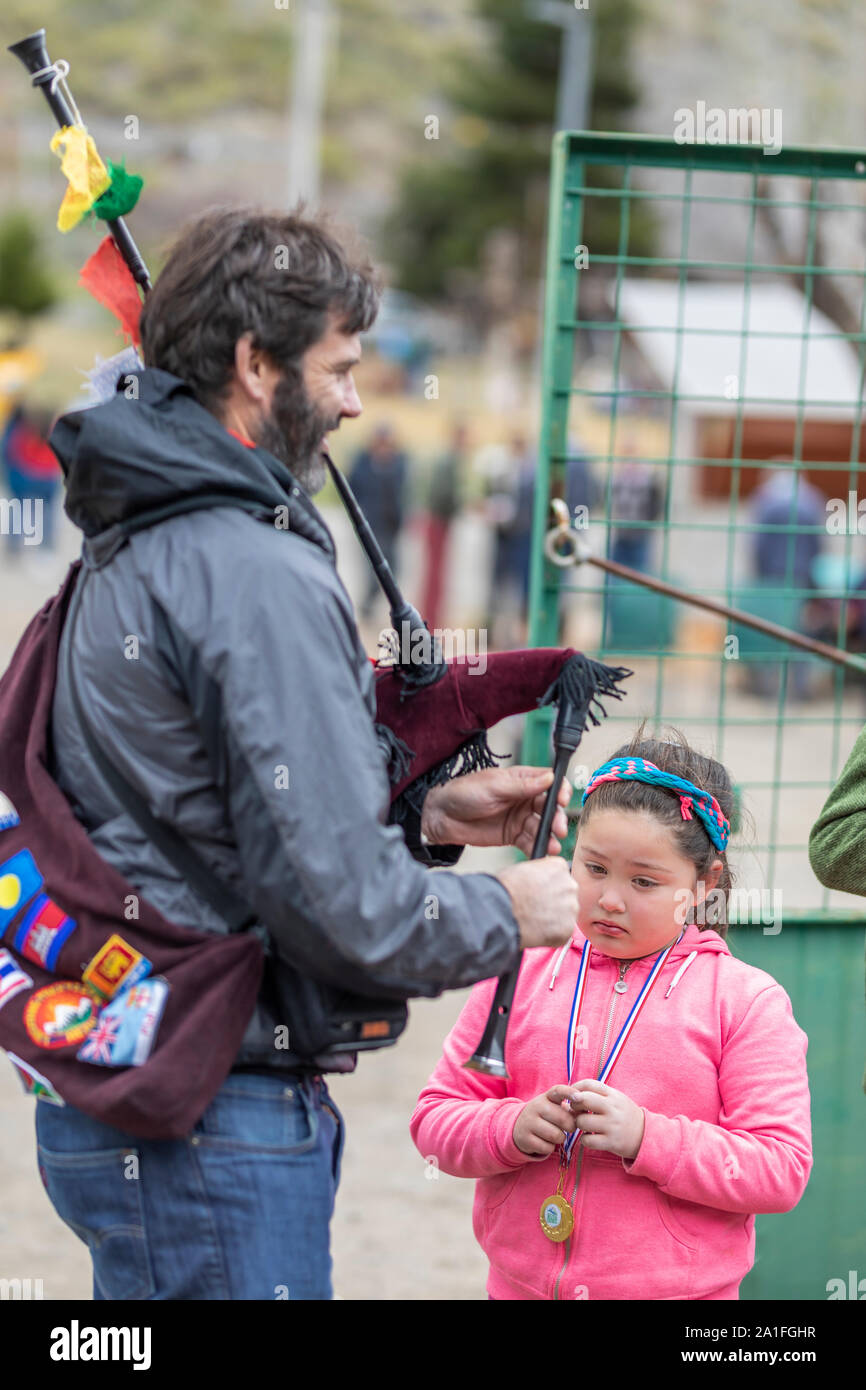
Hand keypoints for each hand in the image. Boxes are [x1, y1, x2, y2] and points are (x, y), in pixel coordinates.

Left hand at [420, 766, 571, 853]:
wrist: (442, 817)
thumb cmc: (464, 793)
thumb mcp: (493, 786)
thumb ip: (522, 786)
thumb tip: (550, 778)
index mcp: (522, 780)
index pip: (550, 783)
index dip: (560, 791)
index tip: (562, 800)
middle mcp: (524, 799)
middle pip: (549, 808)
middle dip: (556, 818)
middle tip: (558, 828)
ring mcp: (520, 819)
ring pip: (542, 827)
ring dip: (549, 836)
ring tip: (552, 846)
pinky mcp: (513, 836)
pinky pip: (530, 842)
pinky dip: (537, 848)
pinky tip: (542, 853)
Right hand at [496, 857, 577, 949]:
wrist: (501, 911)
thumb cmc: (505, 889)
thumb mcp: (523, 869)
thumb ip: (539, 874)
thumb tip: (540, 882)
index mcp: (559, 867)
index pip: (560, 875)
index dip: (548, 886)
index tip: (539, 893)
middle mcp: (570, 885)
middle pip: (566, 894)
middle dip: (554, 902)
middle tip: (537, 909)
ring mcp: (571, 907)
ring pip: (566, 914)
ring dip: (554, 919)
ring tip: (534, 921)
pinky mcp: (568, 928)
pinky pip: (562, 932)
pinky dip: (552, 935)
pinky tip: (536, 931)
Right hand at [513, 1085, 581, 1157]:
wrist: (519, 1127)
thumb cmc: (545, 1116)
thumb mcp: (554, 1107)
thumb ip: (570, 1108)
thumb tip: (587, 1112)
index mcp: (546, 1096)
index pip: (558, 1090)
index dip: (569, 1093)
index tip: (579, 1097)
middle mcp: (536, 1106)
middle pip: (563, 1119)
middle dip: (571, 1126)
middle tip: (569, 1127)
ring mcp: (529, 1122)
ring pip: (556, 1135)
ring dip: (560, 1138)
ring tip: (555, 1134)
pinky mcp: (525, 1138)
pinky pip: (547, 1147)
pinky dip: (550, 1148)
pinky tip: (545, 1142)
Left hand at [567, 1078, 645, 1159]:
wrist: (645, 1135)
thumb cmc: (624, 1115)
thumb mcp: (616, 1099)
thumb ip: (598, 1094)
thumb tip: (572, 1094)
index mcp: (613, 1095)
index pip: (589, 1084)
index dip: (575, 1088)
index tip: (572, 1096)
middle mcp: (613, 1108)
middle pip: (582, 1100)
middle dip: (574, 1105)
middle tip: (577, 1111)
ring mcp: (612, 1126)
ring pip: (582, 1121)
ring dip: (579, 1124)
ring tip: (585, 1126)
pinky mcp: (611, 1142)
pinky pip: (587, 1140)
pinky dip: (585, 1140)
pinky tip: (590, 1137)